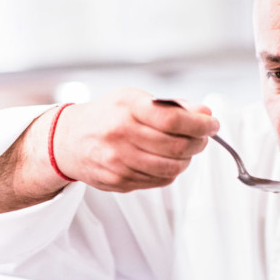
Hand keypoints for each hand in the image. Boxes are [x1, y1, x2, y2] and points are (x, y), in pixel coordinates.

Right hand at [52, 88, 218, 191]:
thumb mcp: (133, 98)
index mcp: (127, 109)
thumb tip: (204, 114)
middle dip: (198, 142)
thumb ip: (170, 106)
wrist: (68, 141)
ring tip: (184, 150)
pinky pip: (158, 180)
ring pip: (171, 168)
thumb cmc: (105, 116)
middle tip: (202, 137)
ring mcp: (119, 162)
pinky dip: (170, 171)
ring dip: (186, 159)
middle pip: (177, 146)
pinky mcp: (119, 181)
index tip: (212, 124)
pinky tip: (164, 160)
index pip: (174, 119)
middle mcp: (121, 135)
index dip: (201, 124)